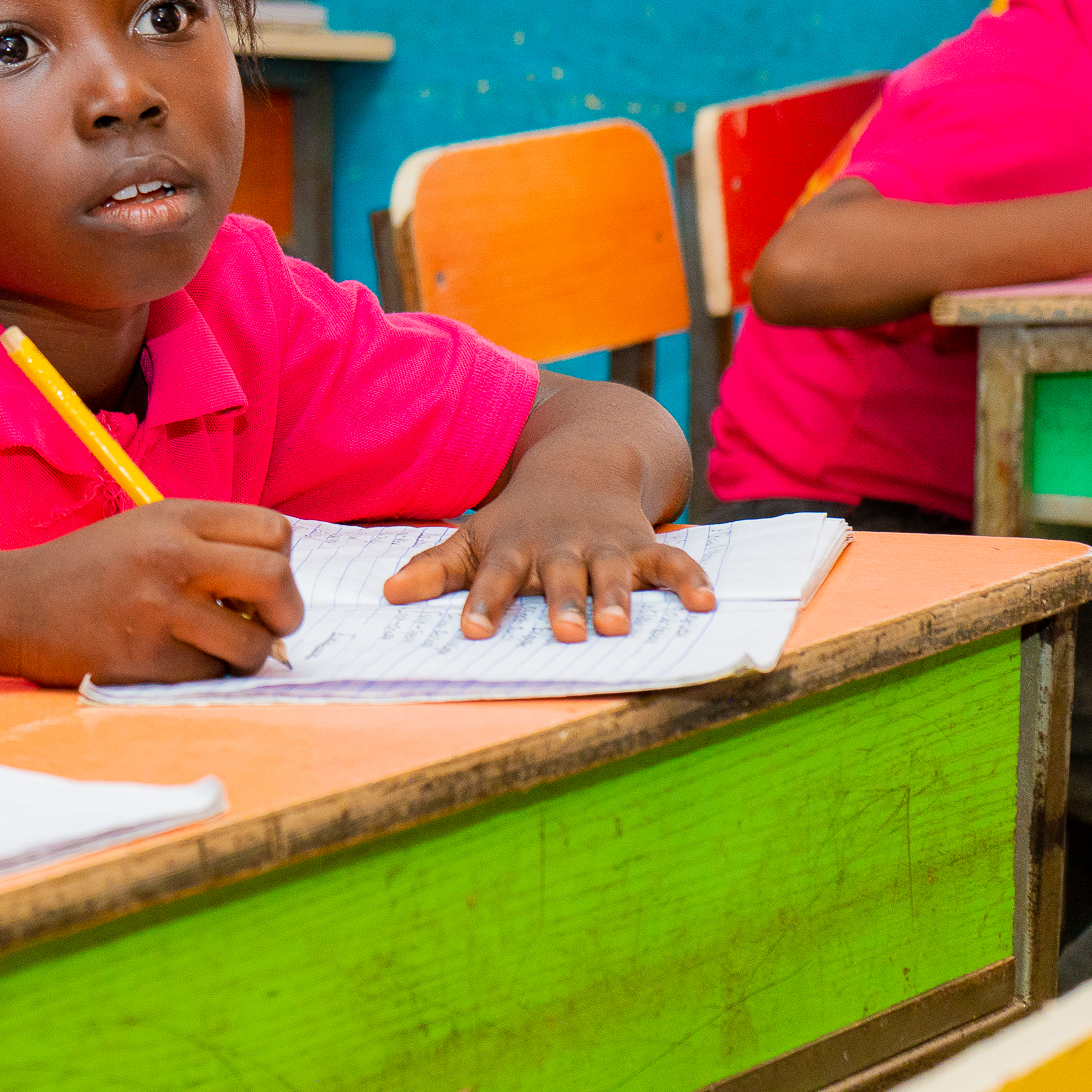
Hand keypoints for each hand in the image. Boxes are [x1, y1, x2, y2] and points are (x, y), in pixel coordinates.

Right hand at [2, 501, 304, 683]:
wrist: (12, 604)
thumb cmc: (87, 570)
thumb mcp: (146, 531)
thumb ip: (209, 548)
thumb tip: (278, 595)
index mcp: (177, 517)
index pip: (274, 531)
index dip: (282, 562)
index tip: (262, 585)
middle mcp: (172, 557)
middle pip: (276, 579)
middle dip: (286, 612)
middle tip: (269, 626)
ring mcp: (158, 610)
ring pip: (251, 644)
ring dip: (246, 655)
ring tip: (215, 649)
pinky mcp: (145, 660)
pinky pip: (208, 677)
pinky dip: (203, 675)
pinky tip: (171, 660)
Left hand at [382, 483, 714, 641]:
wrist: (580, 460)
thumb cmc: (519, 516)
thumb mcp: (475, 537)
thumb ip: (435, 568)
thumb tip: (386, 595)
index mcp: (516, 548)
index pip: (495, 577)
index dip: (484, 602)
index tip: (472, 629)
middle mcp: (561, 547)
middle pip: (558, 577)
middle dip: (560, 602)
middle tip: (563, 631)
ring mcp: (605, 545)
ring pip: (612, 572)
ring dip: (615, 597)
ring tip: (618, 626)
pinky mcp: (643, 544)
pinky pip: (671, 562)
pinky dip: (689, 580)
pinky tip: (704, 603)